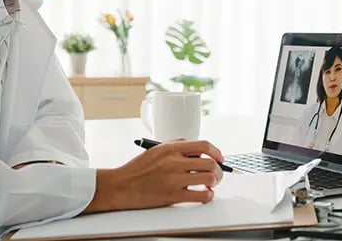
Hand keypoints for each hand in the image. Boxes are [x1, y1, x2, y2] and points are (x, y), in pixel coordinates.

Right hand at [83, 140, 223, 212]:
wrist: (121, 186)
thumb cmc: (136, 169)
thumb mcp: (155, 150)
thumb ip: (175, 146)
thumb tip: (196, 148)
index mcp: (170, 148)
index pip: (203, 145)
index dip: (216, 152)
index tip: (220, 158)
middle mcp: (174, 162)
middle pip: (209, 163)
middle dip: (218, 170)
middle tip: (217, 174)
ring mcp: (174, 179)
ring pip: (208, 178)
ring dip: (214, 182)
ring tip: (211, 184)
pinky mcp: (174, 195)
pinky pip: (201, 195)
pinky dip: (208, 196)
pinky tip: (205, 194)